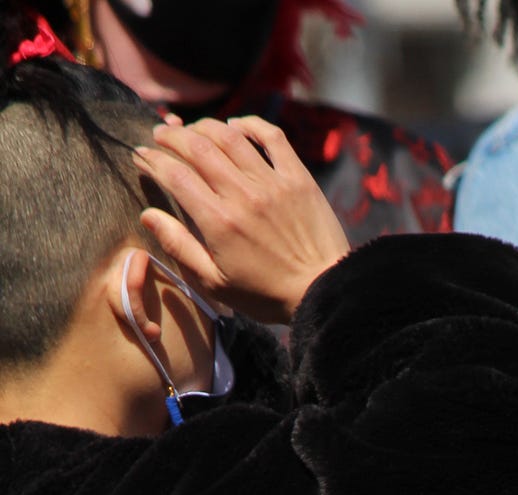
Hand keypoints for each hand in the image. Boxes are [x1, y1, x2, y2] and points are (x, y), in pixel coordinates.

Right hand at [135, 114, 349, 325]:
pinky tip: (236, 127)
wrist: (323, 292)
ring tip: (191, 130)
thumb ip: (180, 247)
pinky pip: (271, 137)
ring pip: (229, 136)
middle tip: (160, 134)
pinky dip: (250, 125)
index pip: (175, 175)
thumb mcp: (215, 283)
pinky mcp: (298, 177)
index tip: (142, 156)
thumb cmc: (266, 295)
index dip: (152, 160)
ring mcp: (272, 182)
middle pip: (197, 147)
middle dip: (171, 136)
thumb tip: (148, 216)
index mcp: (218, 222)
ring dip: (204, 127)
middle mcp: (242, 194)